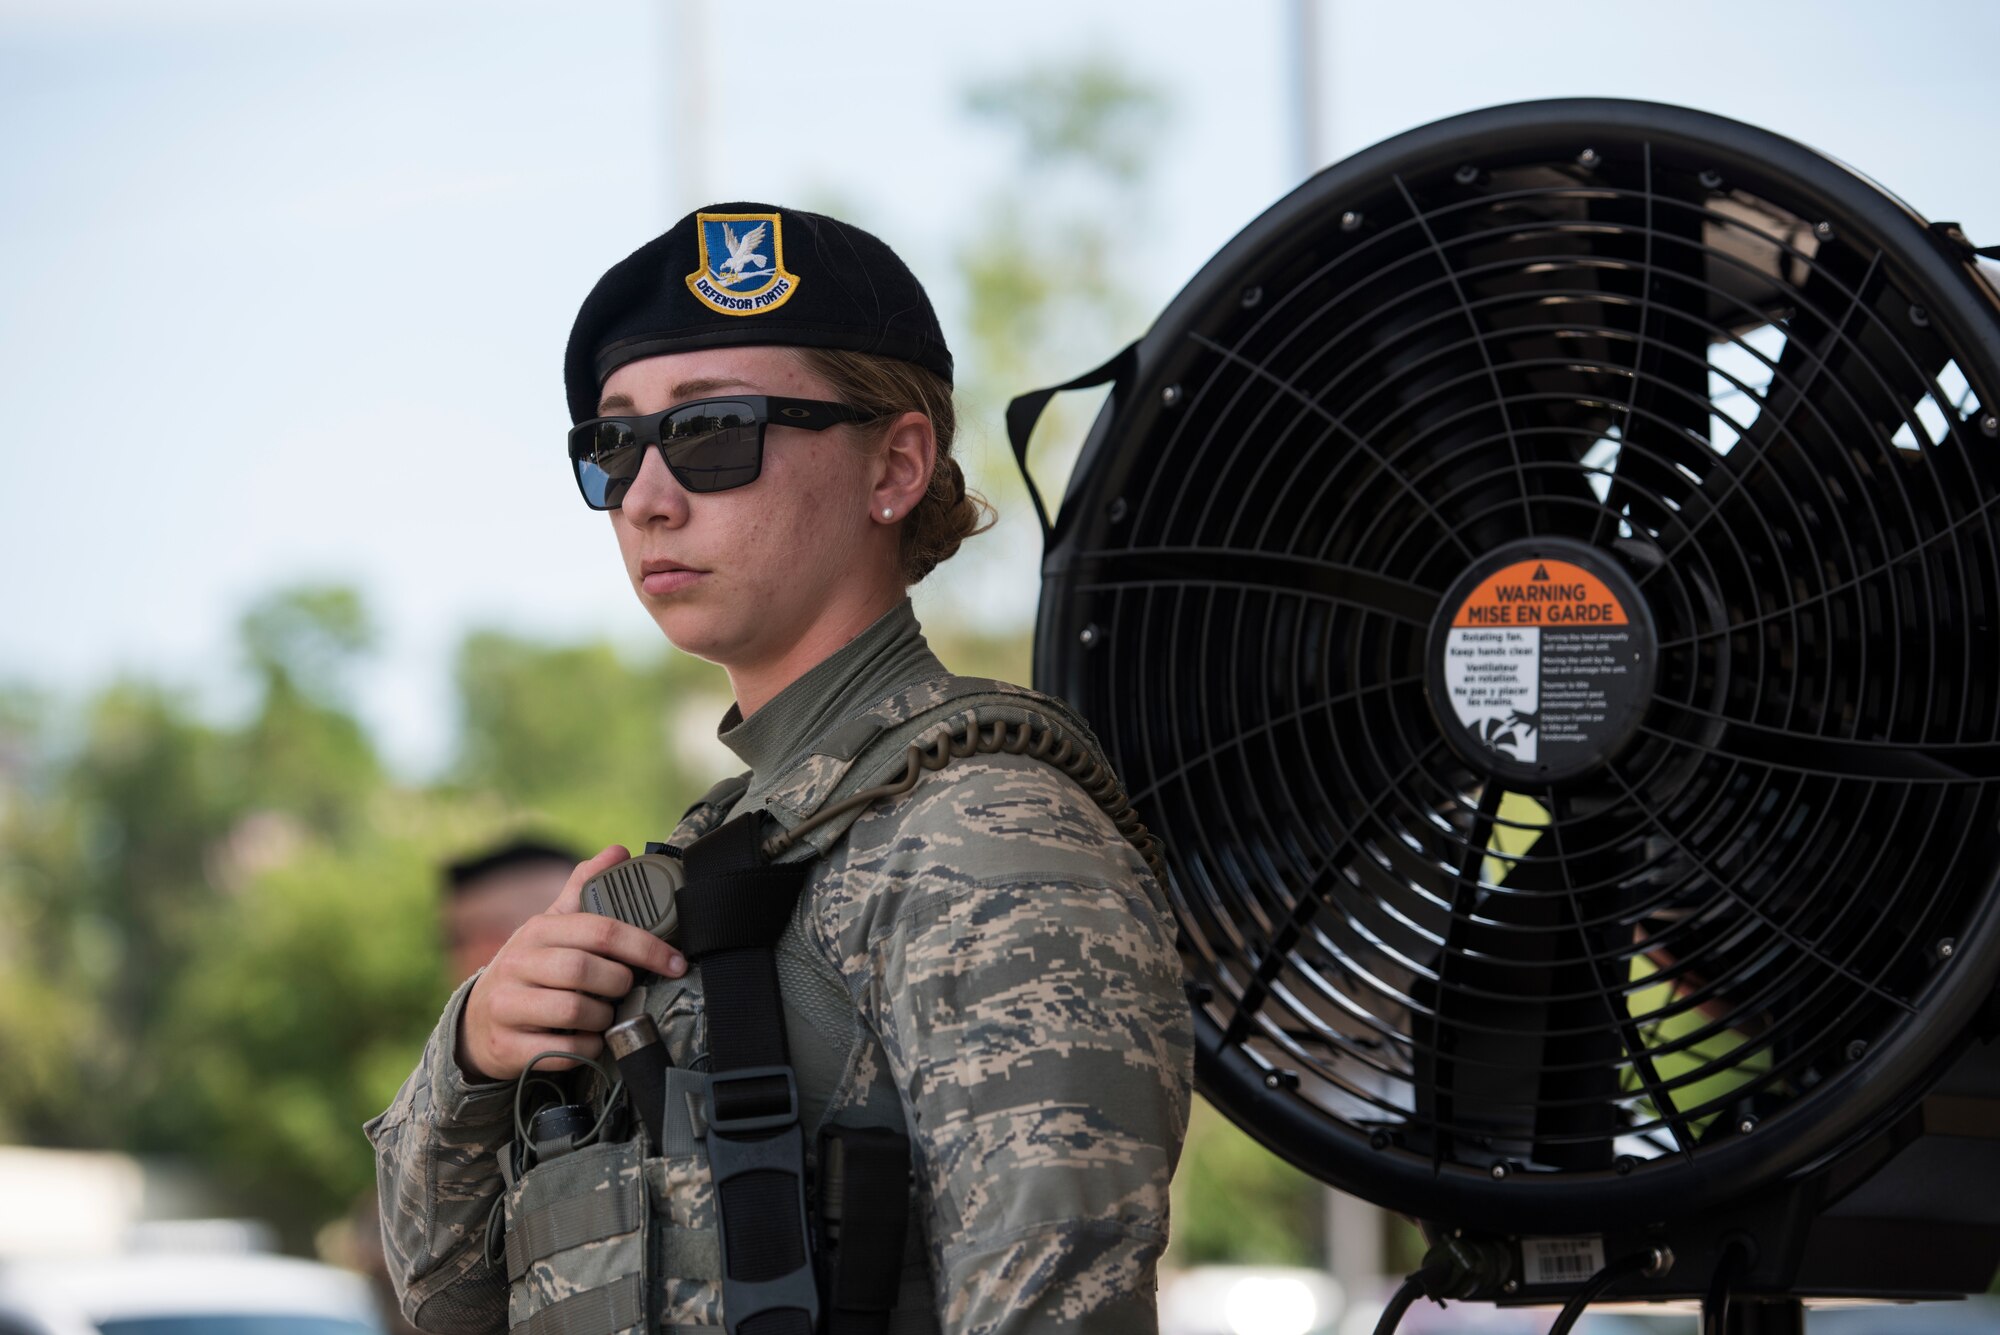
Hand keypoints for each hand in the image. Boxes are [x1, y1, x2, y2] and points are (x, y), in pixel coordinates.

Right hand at [457, 845, 687, 1081]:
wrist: (477, 1023)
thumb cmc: (530, 970)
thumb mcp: (552, 926)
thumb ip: (585, 889)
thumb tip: (618, 851)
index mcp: (539, 930)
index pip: (600, 930)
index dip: (645, 946)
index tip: (675, 962)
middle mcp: (518, 963)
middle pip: (585, 970)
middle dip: (618, 983)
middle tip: (623, 989)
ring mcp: (508, 1005)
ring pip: (575, 1011)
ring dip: (603, 1017)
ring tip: (601, 1013)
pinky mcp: (507, 1045)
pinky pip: (564, 1050)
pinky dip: (587, 1046)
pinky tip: (586, 1037)